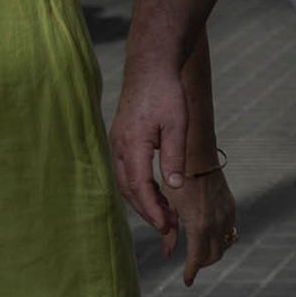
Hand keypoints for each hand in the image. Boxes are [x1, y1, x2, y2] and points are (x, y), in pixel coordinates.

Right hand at [109, 56, 190, 238]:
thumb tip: (174, 186)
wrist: (150, 68)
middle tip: (168, 228)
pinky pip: (128, 171)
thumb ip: (174, 156)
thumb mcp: (177, 125)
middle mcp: (119, 145)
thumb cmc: (167, 93)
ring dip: (143, 201)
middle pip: (128, 189)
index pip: (139, 187)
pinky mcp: (122, 140)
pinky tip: (159, 195)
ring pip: (126, 182)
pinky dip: (140, 187)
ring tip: (166, 216)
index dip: (152, 210)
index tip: (167, 226)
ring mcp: (117, 143)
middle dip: (147, 211)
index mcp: (132, 143)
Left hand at [162, 162, 236, 285]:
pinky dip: (219, 237)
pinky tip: (208, 232)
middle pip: (213, 256)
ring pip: (223, 244)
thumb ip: (167, 233)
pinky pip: (228, 230)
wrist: (197, 158)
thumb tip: (166, 254)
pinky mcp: (230, 208)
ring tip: (199, 251)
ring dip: (212, 251)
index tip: (186, 281)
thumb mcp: (168, 208)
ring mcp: (226, 216)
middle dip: (202, 263)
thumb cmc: (176, 182)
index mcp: (198, 226)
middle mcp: (216, 224)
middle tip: (191, 267)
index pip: (196, 258)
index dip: (191, 272)